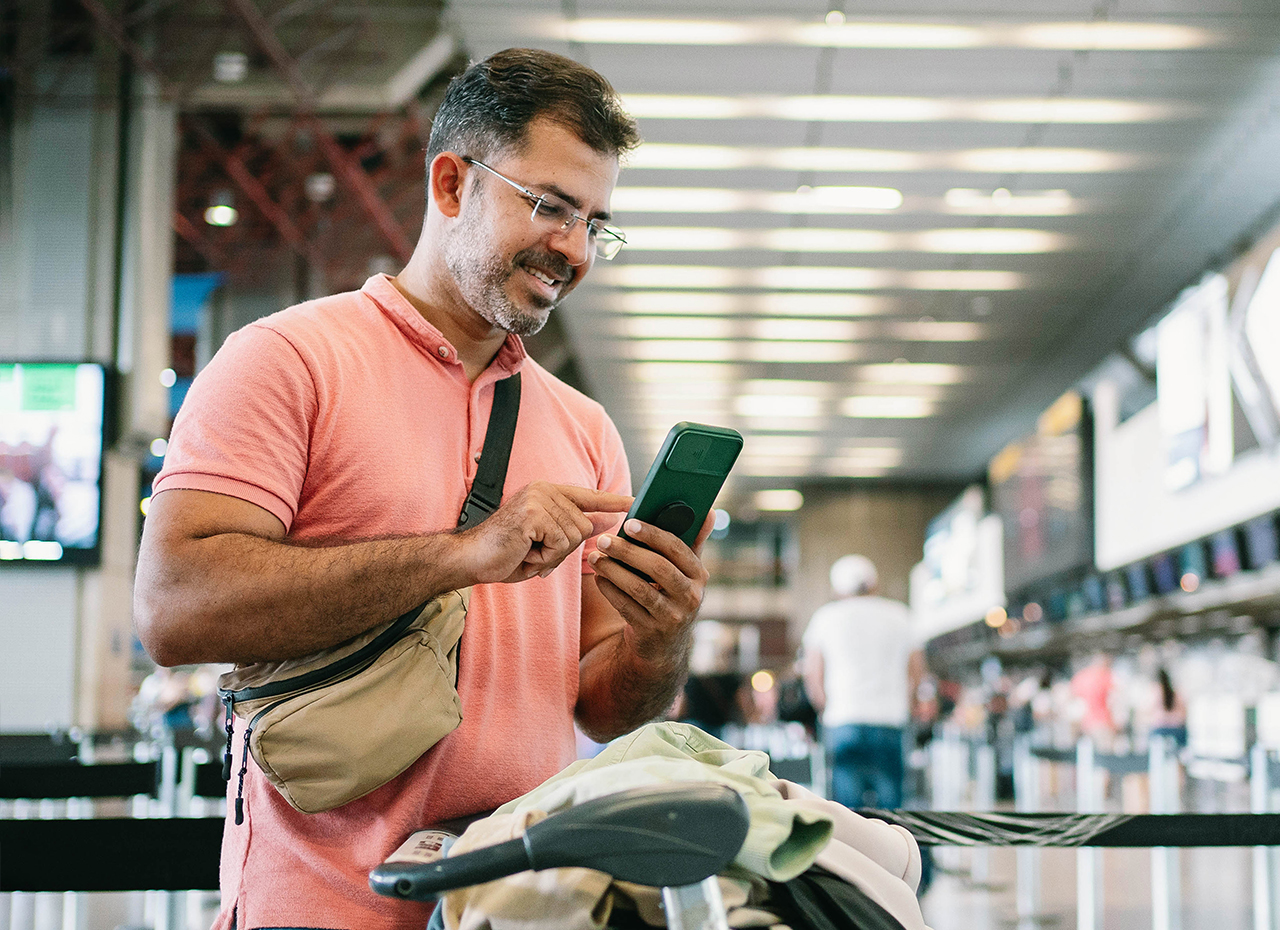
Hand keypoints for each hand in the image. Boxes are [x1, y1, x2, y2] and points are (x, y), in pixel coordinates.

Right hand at [457, 482, 631, 584]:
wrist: (471, 559)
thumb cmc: (505, 553)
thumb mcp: (546, 541)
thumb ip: (574, 529)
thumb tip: (609, 520)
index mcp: (547, 492)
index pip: (586, 495)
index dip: (611, 500)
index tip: (634, 501)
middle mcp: (544, 490)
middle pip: (584, 526)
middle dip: (563, 550)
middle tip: (534, 552)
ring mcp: (538, 499)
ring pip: (575, 537)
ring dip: (553, 555)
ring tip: (527, 552)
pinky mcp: (534, 514)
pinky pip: (560, 543)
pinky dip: (545, 558)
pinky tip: (524, 553)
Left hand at [586, 509, 713, 659]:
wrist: (666, 644)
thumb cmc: (673, 594)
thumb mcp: (688, 572)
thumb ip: (695, 542)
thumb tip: (709, 511)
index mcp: (699, 575)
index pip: (677, 549)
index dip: (653, 535)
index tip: (629, 523)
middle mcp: (690, 596)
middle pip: (657, 568)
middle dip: (628, 551)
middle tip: (604, 540)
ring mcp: (672, 616)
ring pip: (639, 589)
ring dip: (613, 570)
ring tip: (595, 557)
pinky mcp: (652, 632)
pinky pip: (626, 607)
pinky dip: (610, 590)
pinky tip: (599, 577)